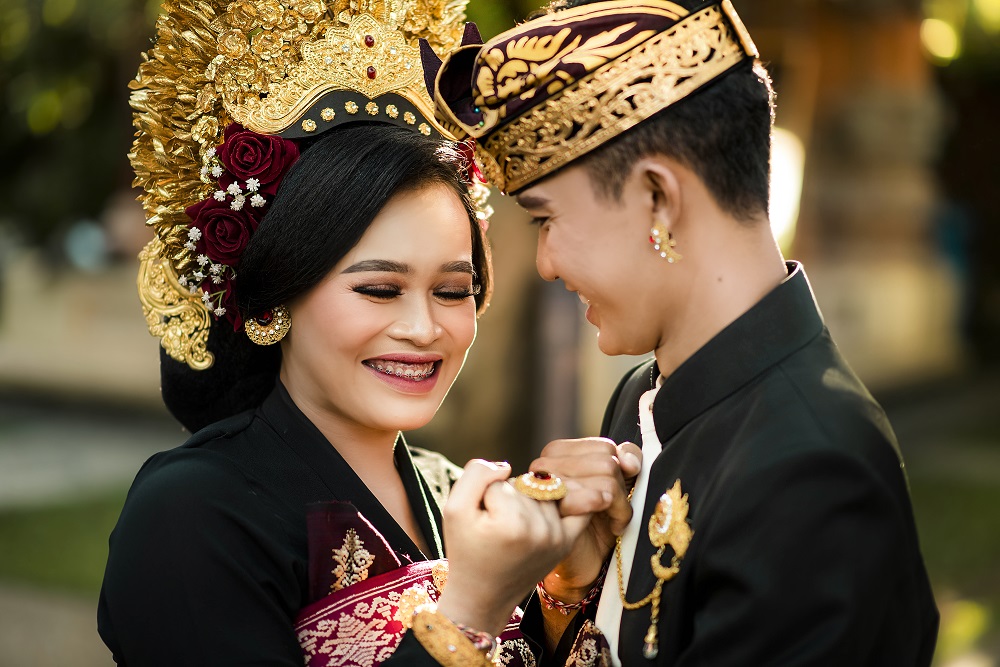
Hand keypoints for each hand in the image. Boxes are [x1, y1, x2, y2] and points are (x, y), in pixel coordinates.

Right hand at [436, 460, 592, 635]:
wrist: (483, 595)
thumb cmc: (465, 551)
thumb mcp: (454, 510)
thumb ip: (475, 474)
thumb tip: (506, 466)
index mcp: (511, 524)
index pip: (498, 483)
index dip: (482, 496)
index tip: (478, 522)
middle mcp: (540, 530)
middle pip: (522, 485)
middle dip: (506, 497)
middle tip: (494, 527)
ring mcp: (557, 537)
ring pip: (541, 492)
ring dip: (526, 501)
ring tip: (511, 526)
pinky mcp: (567, 542)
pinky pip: (575, 506)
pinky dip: (565, 500)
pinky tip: (549, 507)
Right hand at [531, 438, 641, 601]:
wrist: (585, 565)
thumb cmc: (599, 523)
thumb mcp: (618, 482)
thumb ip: (626, 457)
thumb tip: (627, 459)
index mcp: (556, 454)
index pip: (603, 446)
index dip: (621, 469)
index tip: (617, 492)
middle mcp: (543, 467)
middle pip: (606, 461)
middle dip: (621, 490)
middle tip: (615, 512)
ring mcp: (545, 490)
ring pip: (606, 478)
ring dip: (621, 506)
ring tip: (613, 522)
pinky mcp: (554, 513)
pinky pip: (597, 498)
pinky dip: (617, 515)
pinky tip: (610, 529)